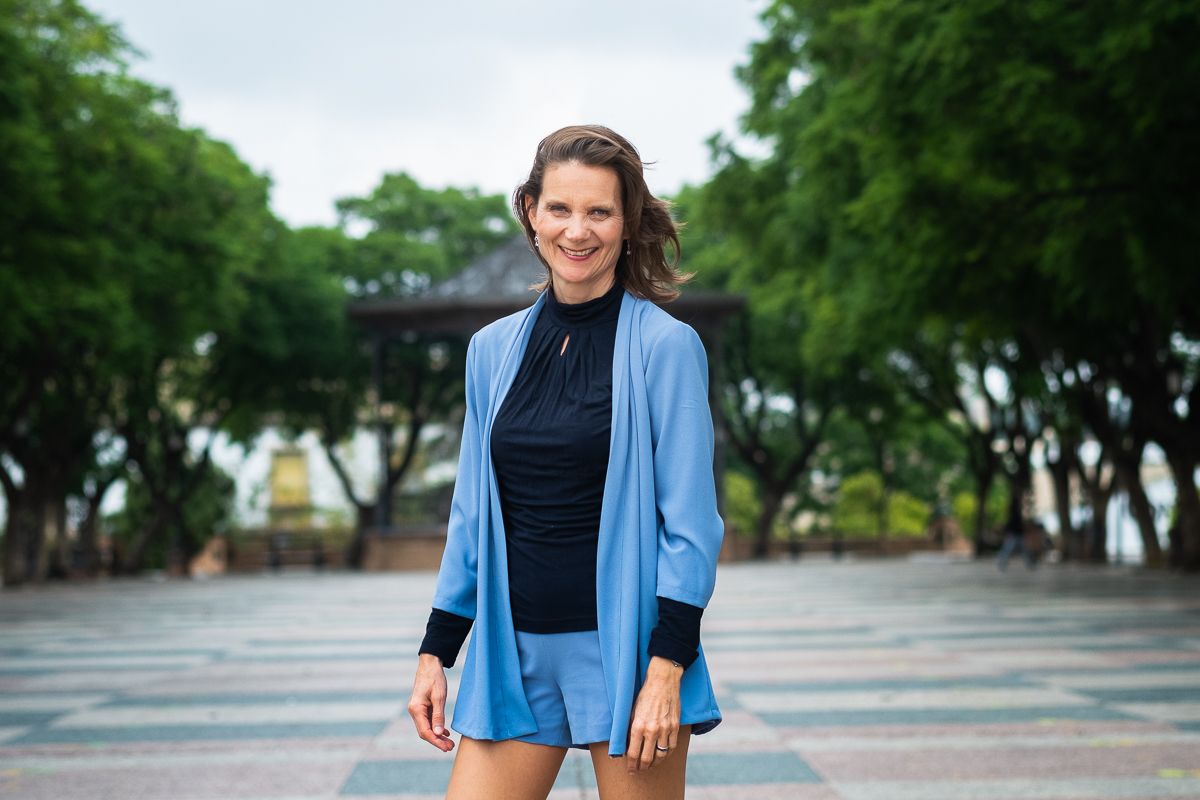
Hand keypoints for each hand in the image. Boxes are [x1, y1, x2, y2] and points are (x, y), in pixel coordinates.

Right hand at [408, 654, 453, 751]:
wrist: (430, 664)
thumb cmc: (434, 678)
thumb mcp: (439, 697)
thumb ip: (438, 715)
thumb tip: (438, 733)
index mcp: (416, 709)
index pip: (425, 731)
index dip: (436, 741)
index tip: (446, 747)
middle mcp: (414, 711)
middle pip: (425, 732)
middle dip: (437, 741)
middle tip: (450, 747)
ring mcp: (417, 709)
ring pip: (427, 727)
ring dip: (437, 736)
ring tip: (449, 743)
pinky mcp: (422, 707)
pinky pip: (428, 721)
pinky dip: (436, 728)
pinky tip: (444, 733)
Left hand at [625, 656, 682, 772]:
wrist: (663, 681)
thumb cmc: (645, 694)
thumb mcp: (632, 711)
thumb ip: (630, 728)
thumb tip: (627, 744)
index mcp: (638, 726)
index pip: (633, 753)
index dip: (631, 765)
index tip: (630, 769)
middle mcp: (652, 730)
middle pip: (647, 758)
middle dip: (642, 767)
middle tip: (639, 770)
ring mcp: (665, 729)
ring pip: (661, 755)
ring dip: (654, 763)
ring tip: (650, 765)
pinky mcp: (675, 726)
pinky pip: (671, 747)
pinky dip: (666, 754)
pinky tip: (662, 755)